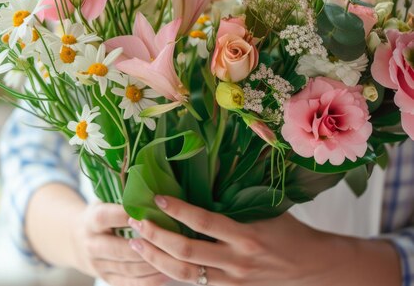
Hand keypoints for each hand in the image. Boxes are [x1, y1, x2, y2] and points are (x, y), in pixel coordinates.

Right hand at [71, 201, 167, 285]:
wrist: (77, 241)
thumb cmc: (102, 217)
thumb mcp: (104, 202)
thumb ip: (123, 198)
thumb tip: (152, 192)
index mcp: (91, 221)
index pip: (106, 217)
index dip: (126, 215)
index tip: (148, 211)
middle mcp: (92, 245)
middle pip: (119, 248)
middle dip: (145, 245)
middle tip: (168, 239)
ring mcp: (99, 265)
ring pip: (128, 268)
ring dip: (152, 264)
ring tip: (173, 257)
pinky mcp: (107, 279)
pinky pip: (131, 283)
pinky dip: (150, 280)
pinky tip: (167, 273)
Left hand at [127, 196, 400, 285]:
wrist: (314, 268)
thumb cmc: (290, 232)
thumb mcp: (267, 210)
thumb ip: (236, 200)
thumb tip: (204, 174)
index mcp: (247, 236)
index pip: (204, 222)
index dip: (178, 210)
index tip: (157, 197)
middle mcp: (237, 260)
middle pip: (187, 251)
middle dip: (156, 236)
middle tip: (136, 221)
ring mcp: (232, 280)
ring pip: (185, 273)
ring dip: (156, 258)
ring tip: (135, 243)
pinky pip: (194, 284)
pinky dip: (171, 274)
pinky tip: (153, 262)